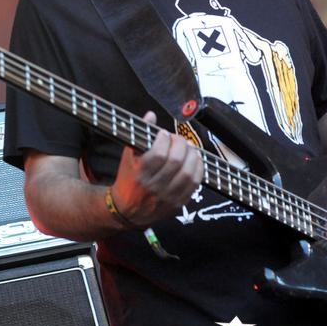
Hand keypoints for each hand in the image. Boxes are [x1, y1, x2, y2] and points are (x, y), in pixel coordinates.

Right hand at [111, 111, 202, 227]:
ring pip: (188, 172)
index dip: (164, 139)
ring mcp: (167, 197)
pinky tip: (194, 160)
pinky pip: (195, 184)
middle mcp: (154, 187)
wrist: (128, 210)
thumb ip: (139, 135)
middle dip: (180, 144)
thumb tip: (151, 115)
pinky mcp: (178, 203)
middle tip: (177, 139)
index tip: (163, 134)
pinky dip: (198, 168)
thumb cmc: (128, 179)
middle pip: (175, 161)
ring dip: (192, 155)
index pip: (158, 154)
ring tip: (188, 147)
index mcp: (139, 174)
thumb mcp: (128, 156)